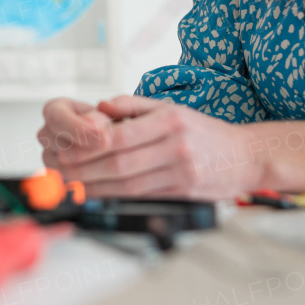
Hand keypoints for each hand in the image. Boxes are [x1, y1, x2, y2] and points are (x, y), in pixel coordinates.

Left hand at [39, 95, 262, 198]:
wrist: (246, 156)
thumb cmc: (204, 132)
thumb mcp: (172, 107)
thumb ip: (134, 106)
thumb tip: (101, 107)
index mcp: (171, 120)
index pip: (122, 136)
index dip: (89, 146)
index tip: (65, 149)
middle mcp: (177, 145)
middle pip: (121, 163)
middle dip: (84, 171)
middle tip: (58, 173)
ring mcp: (182, 171)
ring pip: (129, 184)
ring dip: (95, 188)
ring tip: (69, 188)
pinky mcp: (184, 192)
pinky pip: (142, 196)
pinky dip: (115, 198)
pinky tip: (97, 197)